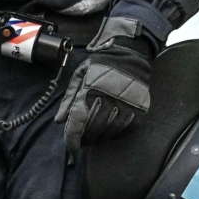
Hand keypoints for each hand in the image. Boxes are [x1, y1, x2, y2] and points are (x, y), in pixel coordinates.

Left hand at [56, 14, 154, 147]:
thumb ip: (69, 99)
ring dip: (100, 138)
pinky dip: (116, 134)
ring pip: (109, 132)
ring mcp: (126, 106)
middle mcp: (109, 100)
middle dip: (85, 138)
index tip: (71, 144)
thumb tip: (59, 120)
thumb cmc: (101, 65)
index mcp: (91, 91)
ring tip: (95, 136)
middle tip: (82, 140)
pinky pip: (126, 130)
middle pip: (93, 130)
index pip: (78, 121)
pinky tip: (110, 131)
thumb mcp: (80, 76)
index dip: (72, 136)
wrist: (130, 54)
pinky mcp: (139, 110)